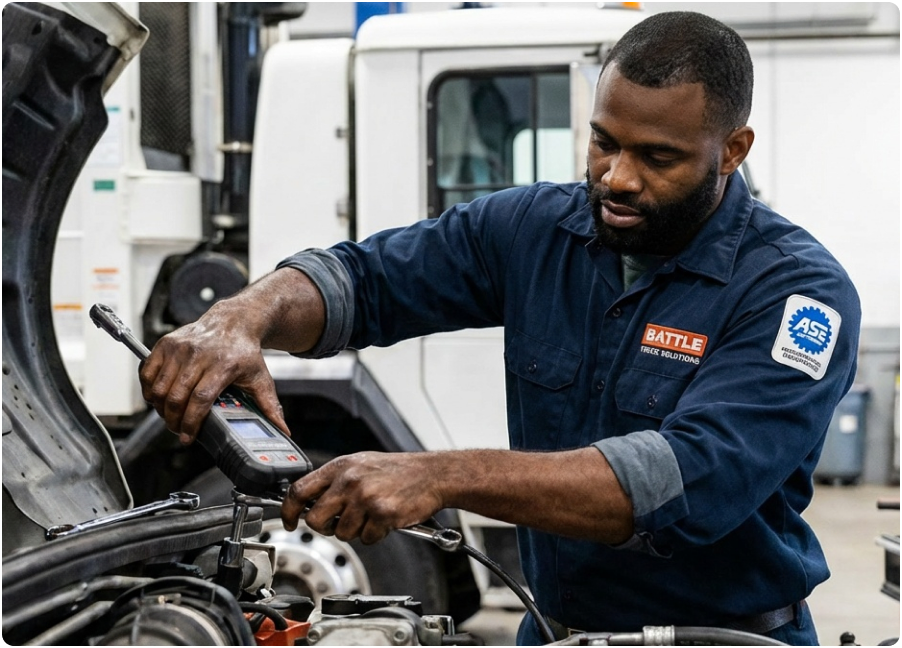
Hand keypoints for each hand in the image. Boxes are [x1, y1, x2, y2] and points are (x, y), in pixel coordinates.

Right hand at [139, 301, 288, 442]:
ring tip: (168, 416)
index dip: (191, 422)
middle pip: (176, 396)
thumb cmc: (244, 351)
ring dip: (159, 408)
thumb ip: (270, 406)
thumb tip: (282, 429)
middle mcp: (199, 355)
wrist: (234, 321)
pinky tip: (157, 398)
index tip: (188, 436)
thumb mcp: (260, 377)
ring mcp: (180, 348)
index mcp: (223, 365)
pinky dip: (147, 389)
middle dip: (173, 420)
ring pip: (158, 387)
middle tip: (177, 429)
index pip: (200, 399)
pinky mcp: (166, 343)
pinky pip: (147, 372)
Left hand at [281, 452, 444, 544]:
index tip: (290, 521)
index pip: (299, 490)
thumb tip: (309, 500)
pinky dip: (375, 535)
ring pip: (342, 533)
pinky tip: (385, 520)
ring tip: (371, 516)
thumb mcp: (360, 464)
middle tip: (338, 524)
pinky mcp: (382, 514)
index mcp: (341, 467)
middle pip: (315, 519)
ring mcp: (365, 497)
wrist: (432, 474)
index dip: (289, 510)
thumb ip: (335, 480)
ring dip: (355, 531)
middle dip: (325, 527)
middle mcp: (350, 481)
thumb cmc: (398, 471)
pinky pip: (366, 539)